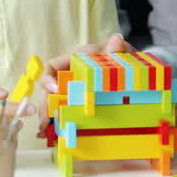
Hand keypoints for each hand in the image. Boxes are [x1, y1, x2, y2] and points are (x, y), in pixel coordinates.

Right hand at [34, 33, 176, 133]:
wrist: (131, 66)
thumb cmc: (122, 55)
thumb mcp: (121, 51)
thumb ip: (118, 49)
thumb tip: (117, 41)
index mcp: (75, 60)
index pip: (52, 67)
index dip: (48, 78)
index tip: (54, 90)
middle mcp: (70, 76)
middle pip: (49, 90)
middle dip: (45, 106)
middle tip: (45, 122)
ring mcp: (74, 90)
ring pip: (54, 103)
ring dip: (48, 118)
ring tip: (45, 133)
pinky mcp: (80, 103)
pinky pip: (66, 112)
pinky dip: (59, 123)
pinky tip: (54, 135)